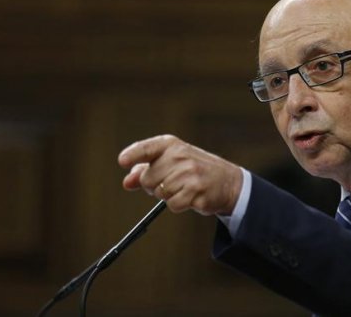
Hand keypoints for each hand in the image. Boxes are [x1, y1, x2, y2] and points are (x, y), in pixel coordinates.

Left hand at [118, 135, 242, 215]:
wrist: (228, 181)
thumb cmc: (195, 171)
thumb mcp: (171, 163)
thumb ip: (146, 170)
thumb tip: (127, 182)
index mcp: (172, 146)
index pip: (147, 148)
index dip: (133, 155)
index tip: (122, 161)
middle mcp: (180, 156)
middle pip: (148, 179)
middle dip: (155, 186)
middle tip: (172, 182)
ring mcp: (189, 173)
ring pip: (160, 194)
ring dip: (169, 196)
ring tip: (184, 188)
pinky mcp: (196, 191)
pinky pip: (173, 205)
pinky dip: (179, 205)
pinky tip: (190, 197)